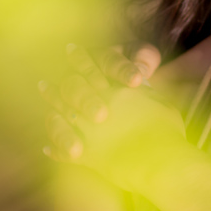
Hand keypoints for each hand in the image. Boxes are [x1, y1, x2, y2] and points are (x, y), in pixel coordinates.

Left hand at [42, 45, 183, 191]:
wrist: (161, 161)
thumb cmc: (167, 132)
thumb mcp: (162, 104)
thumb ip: (148, 93)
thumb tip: (144, 85)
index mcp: (117, 93)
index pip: (93, 69)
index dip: (80, 58)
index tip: (69, 49)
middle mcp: (98, 107)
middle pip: (71, 89)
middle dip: (58, 82)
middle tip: (45, 79)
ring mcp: (88, 131)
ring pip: (61, 114)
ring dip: (50, 105)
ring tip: (43, 99)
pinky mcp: (86, 156)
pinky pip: (63, 151)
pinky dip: (55, 149)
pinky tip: (47, 148)